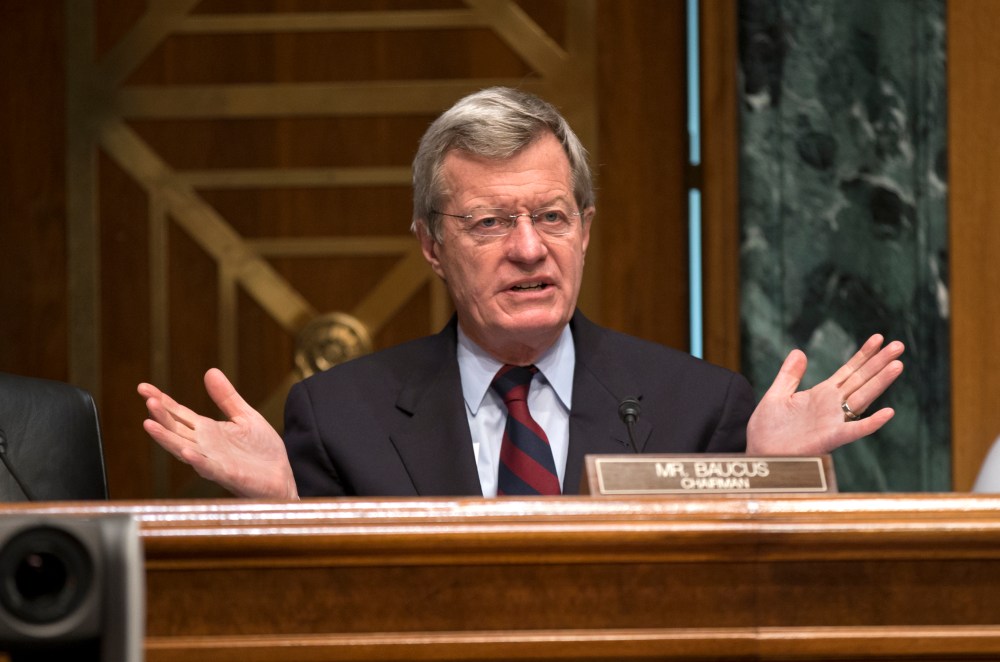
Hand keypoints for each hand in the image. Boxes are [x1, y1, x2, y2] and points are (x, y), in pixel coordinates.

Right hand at [138, 368, 297, 498]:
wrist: (282, 477)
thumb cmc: (262, 451)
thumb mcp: (245, 416)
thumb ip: (227, 398)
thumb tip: (210, 371)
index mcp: (208, 431)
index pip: (179, 414)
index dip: (162, 401)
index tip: (143, 387)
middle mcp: (205, 446)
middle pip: (176, 429)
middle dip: (161, 416)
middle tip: (147, 400)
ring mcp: (214, 461)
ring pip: (184, 449)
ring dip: (167, 438)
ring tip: (149, 424)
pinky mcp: (228, 475)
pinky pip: (209, 468)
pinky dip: (197, 461)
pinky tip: (187, 452)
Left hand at [746, 334, 904, 454]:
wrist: (758, 452)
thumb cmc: (767, 429)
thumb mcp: (776, 395)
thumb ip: (789, 375)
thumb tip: (799, 351)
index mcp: (821, 394)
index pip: (848, 371)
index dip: (864, 355)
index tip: (879, 338)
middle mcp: (832, 406)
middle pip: (861, 380)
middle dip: (879, 363)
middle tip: (899, 345)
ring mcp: (833, 422)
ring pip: (862, 399)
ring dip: (880, 383)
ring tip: (897, 365)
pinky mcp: (829, 439)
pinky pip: (854, 431)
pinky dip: (870, 423)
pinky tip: (888, 412)